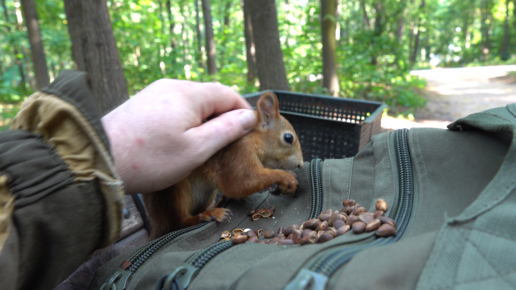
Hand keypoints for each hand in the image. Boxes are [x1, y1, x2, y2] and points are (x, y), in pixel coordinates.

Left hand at [101, 79, 256, 193]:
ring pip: (192, 101)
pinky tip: (179, 140)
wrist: (98, 157)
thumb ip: (225, 131)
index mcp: (188, 94)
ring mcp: (155, 92)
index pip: (228, 94)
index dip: (242, 112)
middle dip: (223, 117)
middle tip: (226, 144)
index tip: (248, 132)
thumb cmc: (148, 159)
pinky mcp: (144, 103)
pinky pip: (174, 106)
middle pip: (210, 96)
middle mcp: (172, 86)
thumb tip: (247, 117)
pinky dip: (185, 120)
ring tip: (203, 145)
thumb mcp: (195, 150)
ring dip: (204, 119)